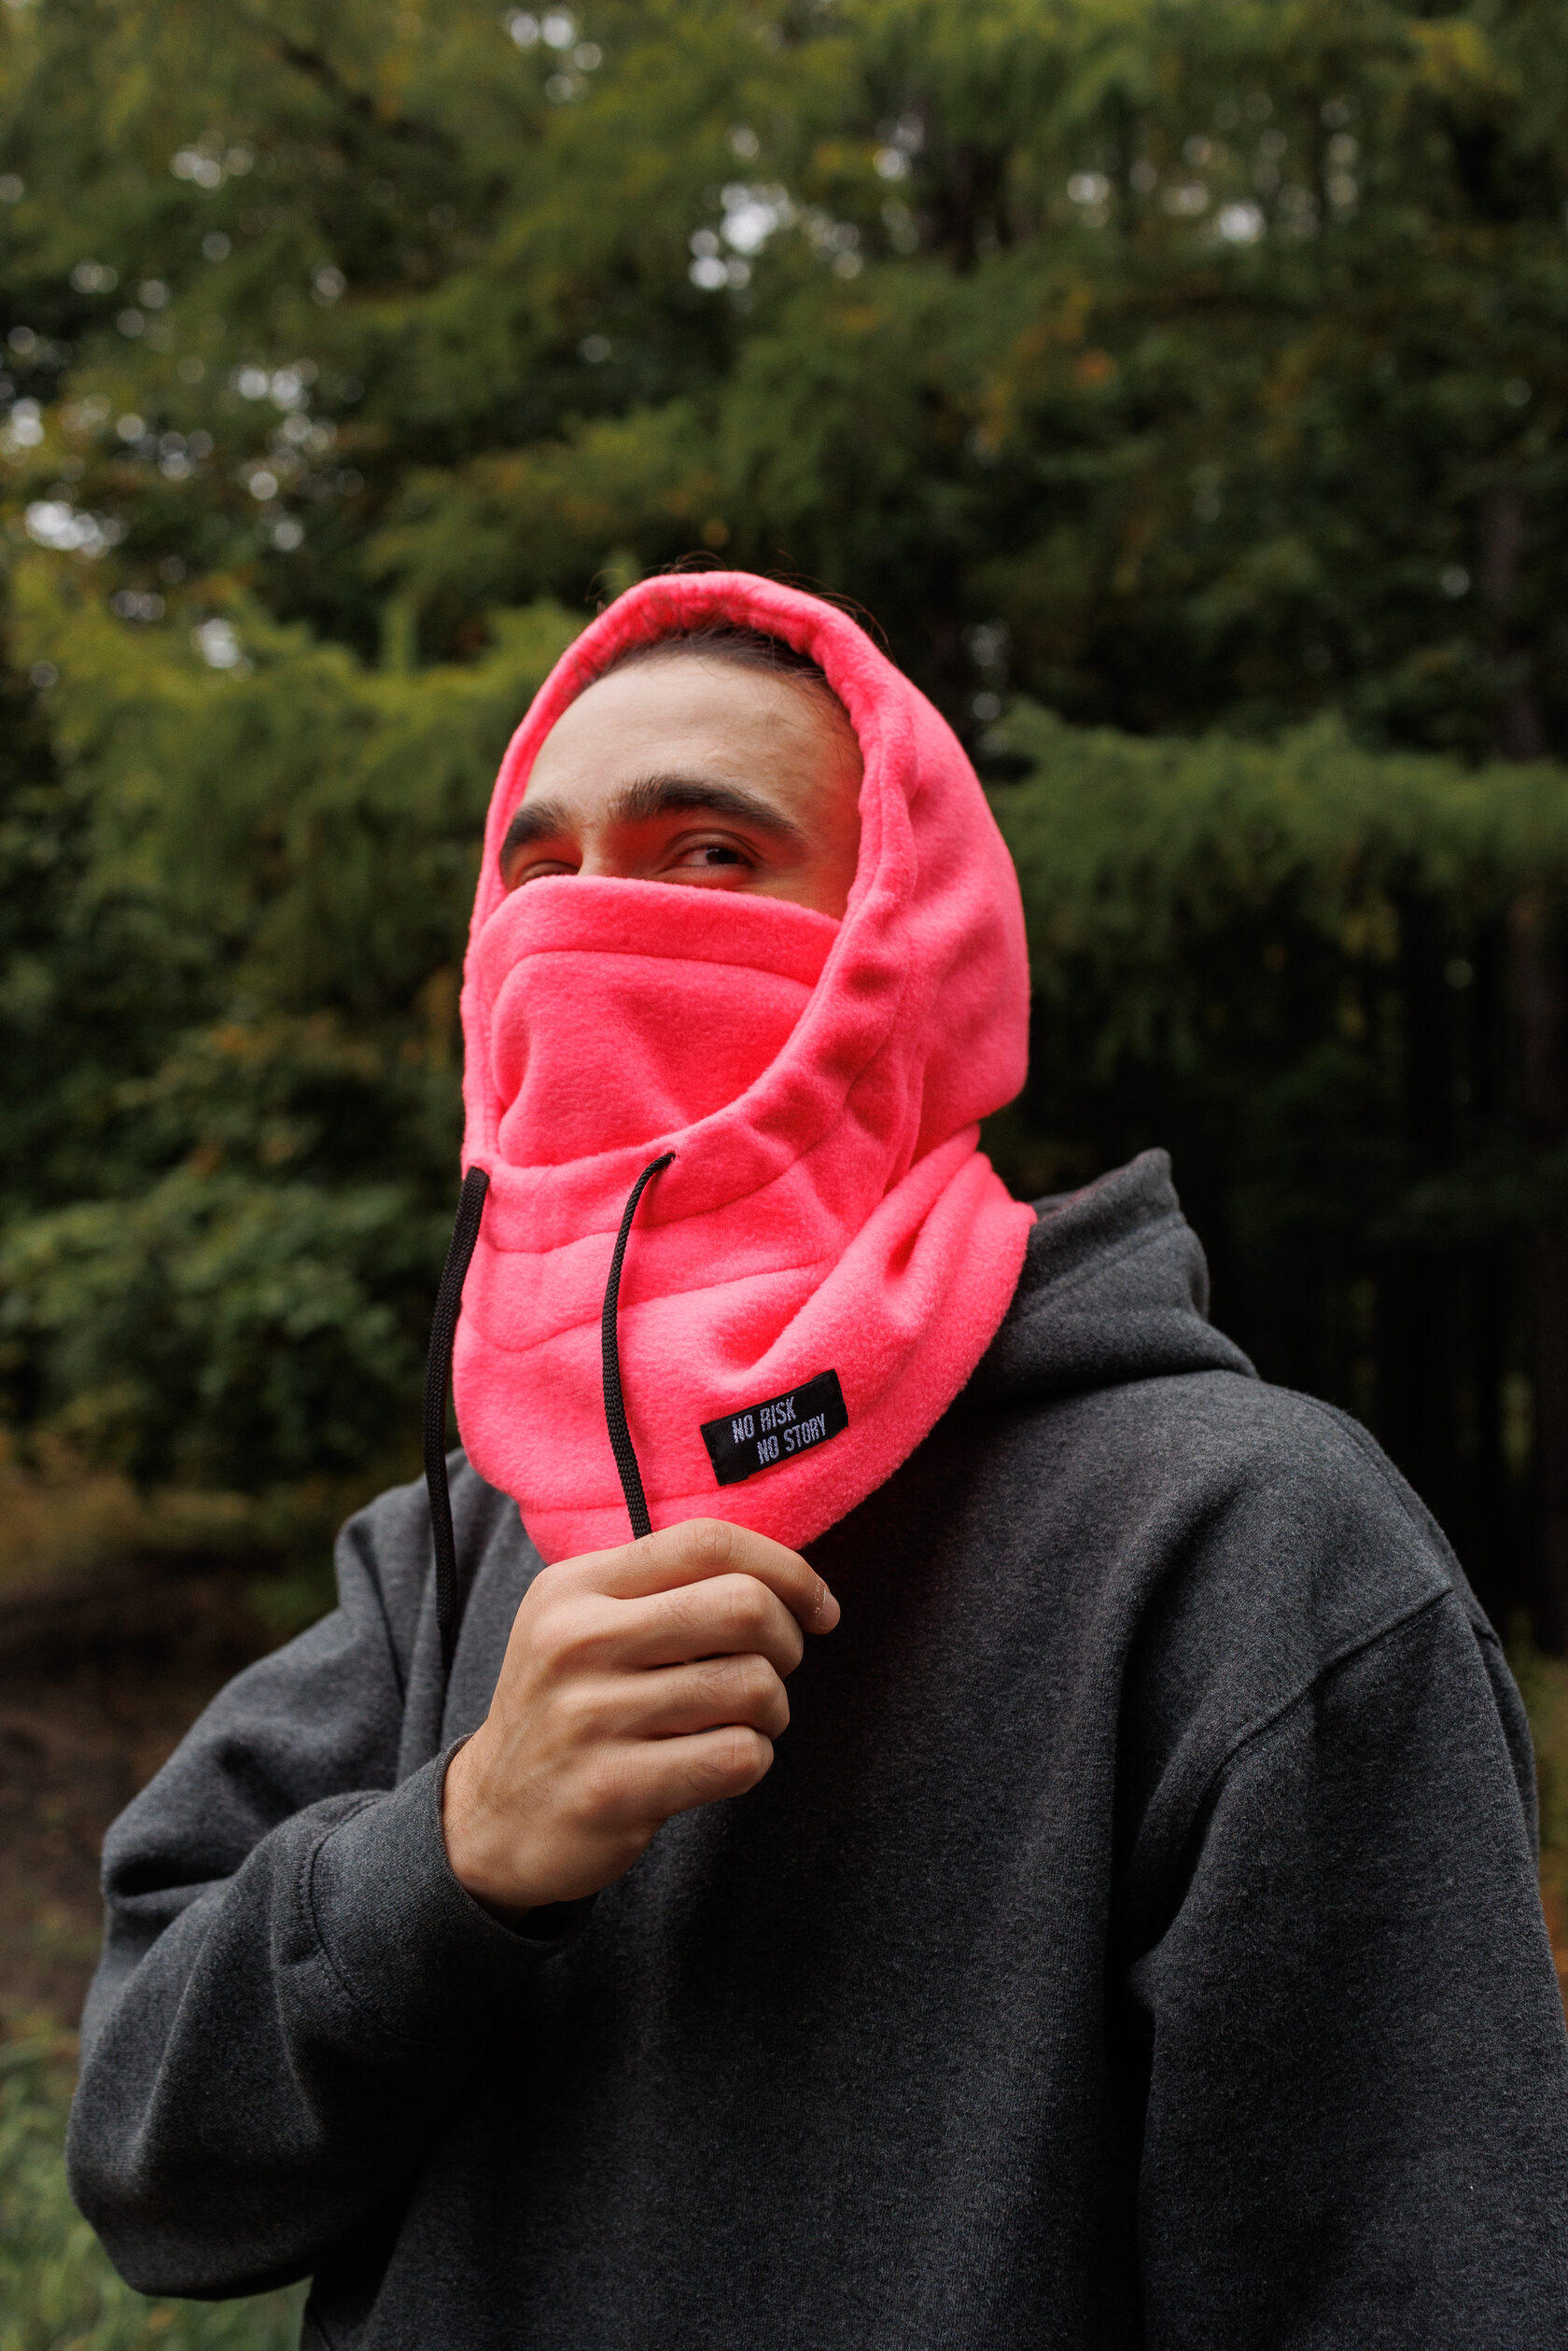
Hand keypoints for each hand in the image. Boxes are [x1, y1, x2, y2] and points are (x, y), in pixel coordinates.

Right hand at [441, 1516, 838, 1919]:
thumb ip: (667, 1589)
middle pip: (744, 1606)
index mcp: (576, 1586)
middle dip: (787, 1643)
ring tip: (739, 1723)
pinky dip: (752, 1760)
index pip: (707, 1542)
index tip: (818, 1608)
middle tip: (775, 1671)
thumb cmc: (571, 1709)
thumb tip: (787, 1578)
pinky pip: (738, 1757)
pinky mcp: (612, 1789)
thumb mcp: (585, 1624)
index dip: (786, 1568)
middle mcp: (576, 1641)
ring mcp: (589, 1717)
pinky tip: (718, 1763)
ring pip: (752, 1685)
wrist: (492, 1818)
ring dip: (772, 1710)